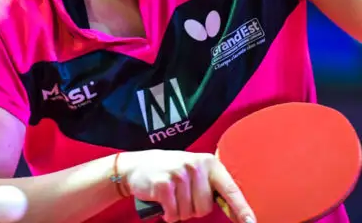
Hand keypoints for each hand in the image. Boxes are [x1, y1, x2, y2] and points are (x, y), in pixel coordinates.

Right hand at [120, 150, 255, 222]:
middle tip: (180, 195)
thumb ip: (211, 185)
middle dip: (192, 209)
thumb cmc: (169, 171)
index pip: (230, 190)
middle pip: (205, 208)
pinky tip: (161, 201)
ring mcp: (178, 174)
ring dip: (178, 211)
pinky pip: (173, 213)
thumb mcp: (192, 170)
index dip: (242, 209)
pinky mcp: (163, 184)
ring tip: (169, 196)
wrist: (134, 166)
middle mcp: (195, 166)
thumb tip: (234, 211)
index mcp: (208, 163)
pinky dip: (167, 213)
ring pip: (188, 212)